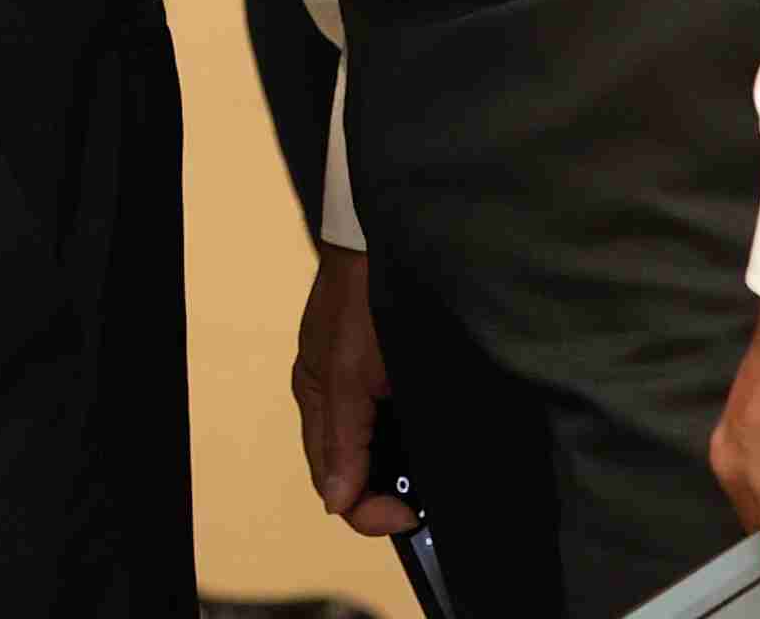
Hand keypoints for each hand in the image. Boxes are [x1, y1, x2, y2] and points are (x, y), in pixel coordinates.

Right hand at [292, 244, 417, 540]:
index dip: (372, 513)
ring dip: (405, 470)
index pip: (337, 488)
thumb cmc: (362, 298)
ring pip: (378, 455)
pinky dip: (415, 442)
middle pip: (356, 476)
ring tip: (441, 469)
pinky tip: (440, 437)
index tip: (413, 517)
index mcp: (318, 403)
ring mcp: (360, 387)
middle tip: (432, 498)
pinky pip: (395, 426)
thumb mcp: (350, 374)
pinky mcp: (386, 373)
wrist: (385, 242)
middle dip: (390, 493)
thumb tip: (336, 501)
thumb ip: (343, 439)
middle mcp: (335, 401)